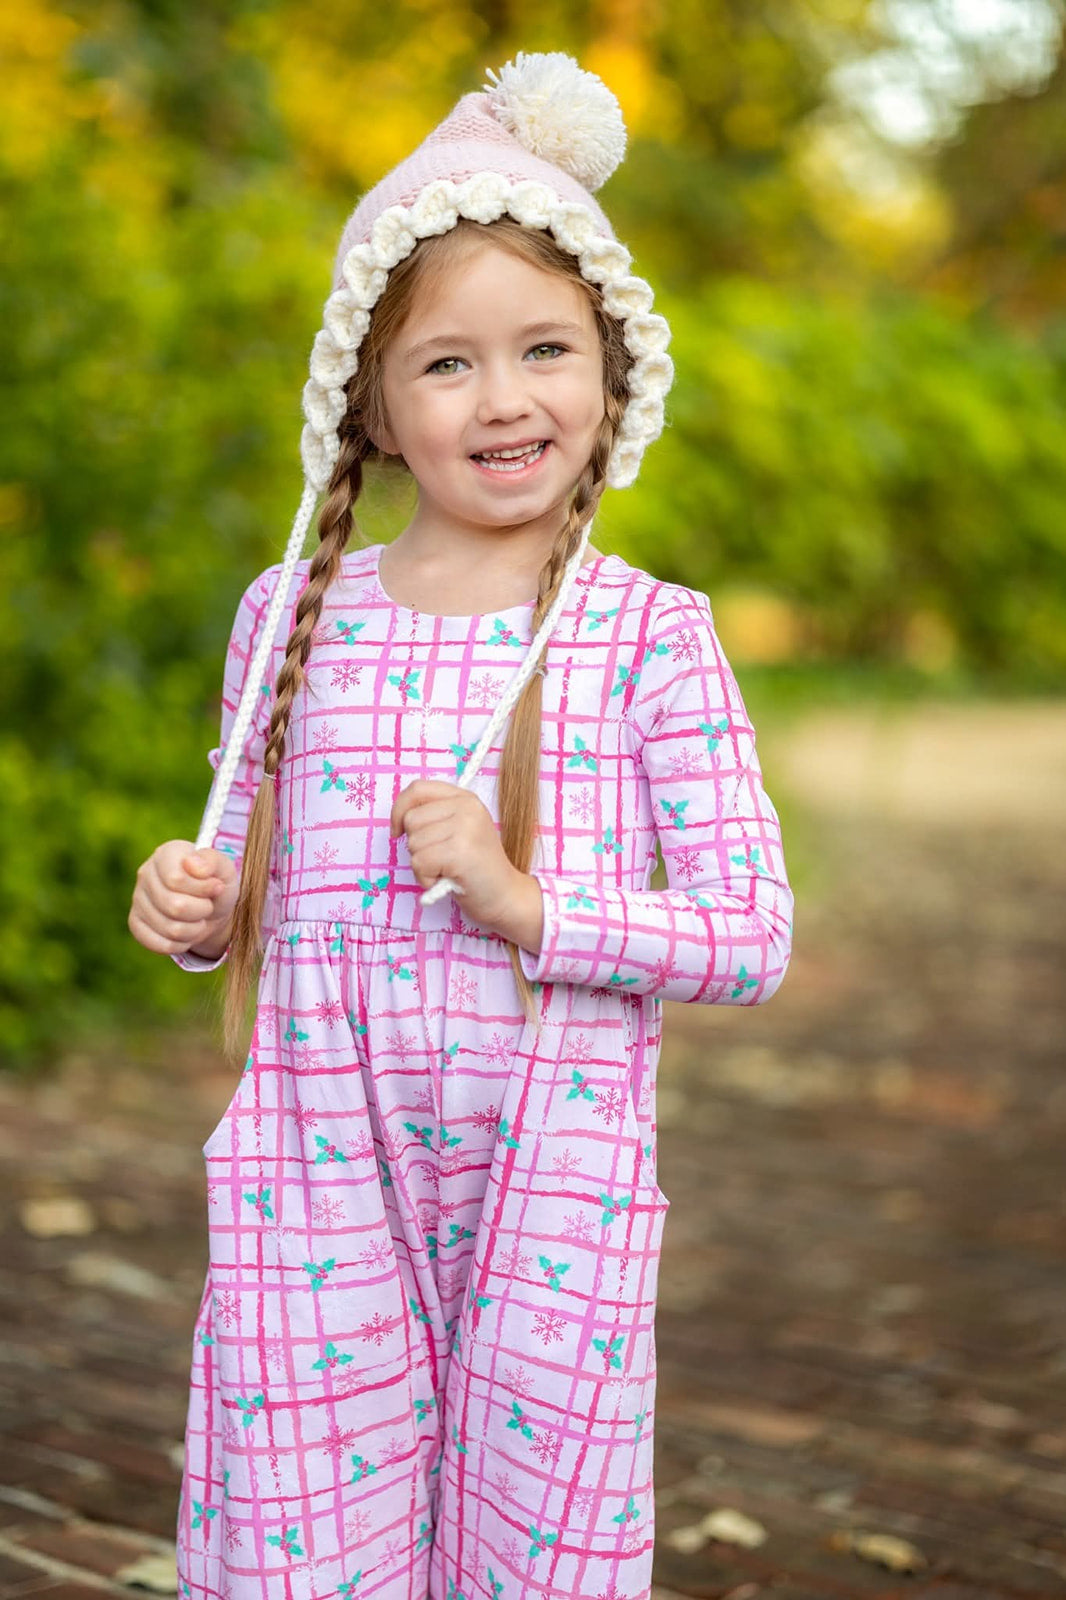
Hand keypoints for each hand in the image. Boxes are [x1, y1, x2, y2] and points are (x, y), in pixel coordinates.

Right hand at [129, 840, 239, 956]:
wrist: (211, 907)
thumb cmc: (216, 883)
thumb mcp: (224, 869)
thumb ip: (213, 861)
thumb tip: (192, 864)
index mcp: (166, 853)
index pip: (176, 880)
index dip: (203, 889)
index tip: (216, 886)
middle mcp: (145, 873)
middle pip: (175, 906)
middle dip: (202, 910)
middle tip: (207, 905)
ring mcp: (137, 899)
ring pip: (170, 929)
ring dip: (195, 929)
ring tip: (199, 918)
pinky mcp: (135, 923)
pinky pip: (160, 944)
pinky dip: (182, 944)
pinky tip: (187, 932)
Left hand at [389, 780, 522, 931]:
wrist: (505, 895)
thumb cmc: (475, 867)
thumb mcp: (460, 829)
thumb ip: (435, 816)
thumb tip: (398, 819)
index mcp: (465, 798)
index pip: (417, 789)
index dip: (399, 809)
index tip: (398, 831)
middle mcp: (467, 808)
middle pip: (411, 819)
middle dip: (417, 845)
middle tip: (441, 858)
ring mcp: (465, 828)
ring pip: (413, 843)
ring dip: (422, 864)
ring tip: (446, 869)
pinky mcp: (459, 852)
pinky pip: (419, 862)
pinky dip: (425, 878)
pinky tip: (445, 880)